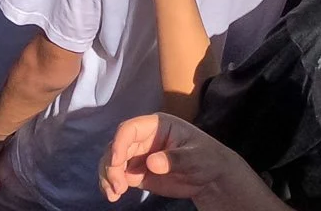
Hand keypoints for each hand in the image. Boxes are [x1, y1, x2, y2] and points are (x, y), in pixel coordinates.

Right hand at [99, 114, 268, 205]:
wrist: (212, 178)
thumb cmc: (206, 158)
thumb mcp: (195, 156)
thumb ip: (175, 158)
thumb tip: (152, 163)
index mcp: (155, 125)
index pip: (130, 129)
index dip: (120, 143)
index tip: (116, 162)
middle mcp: (142, 138)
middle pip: (117, 146)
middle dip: (112, 165)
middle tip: (117, 185)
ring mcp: (139, 155)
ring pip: (114, 161)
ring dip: (108, 175)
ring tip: (113, 193)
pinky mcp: (138, 173)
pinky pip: (120, 175)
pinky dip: (112, 184)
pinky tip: (113, 195)